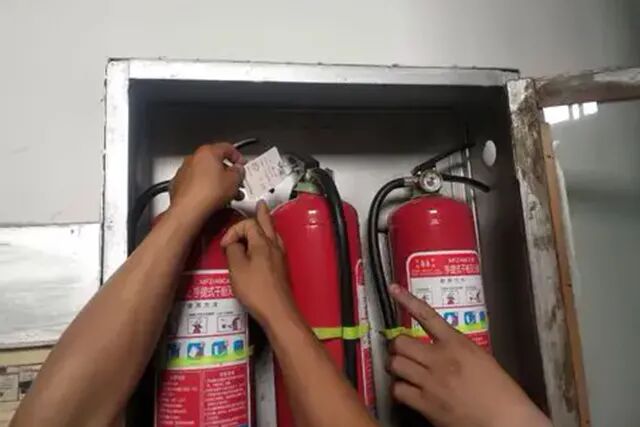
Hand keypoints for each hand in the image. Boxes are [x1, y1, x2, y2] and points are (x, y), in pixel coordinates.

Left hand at [170, 143, 244, 219]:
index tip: (242, 165)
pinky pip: (195, 184)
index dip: (238, 156)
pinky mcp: (178, 185)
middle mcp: (193, 159)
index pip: (227, 148)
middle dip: (227, 173)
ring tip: (226, 195)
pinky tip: (211, 199)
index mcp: (207, 152)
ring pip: (205, 174)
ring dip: (216, 182)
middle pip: (214, 162)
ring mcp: (184, 171)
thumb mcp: (234, 181)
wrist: (189, 209)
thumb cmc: (208, 193)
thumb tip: (238, 170)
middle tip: (236, 183)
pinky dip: (203, 189)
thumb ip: (239, 172)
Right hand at [221, 201, 296, 325]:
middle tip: (260, 205)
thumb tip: (232, 243)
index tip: (225, 244)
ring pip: (273, 234)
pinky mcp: (281, 268)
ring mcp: (280, 257)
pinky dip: (269, 239)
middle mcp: (274, 246)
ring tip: (264, 219)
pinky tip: (267, 244)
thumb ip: (233, 251)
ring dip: (267, 225)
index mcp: (263, 243)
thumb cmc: (256, 290)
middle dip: (262, 214)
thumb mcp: (236, 269)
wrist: (278, 311)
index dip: (234, 230)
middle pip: (268, 224)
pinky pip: (275, 246)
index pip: (248, 224)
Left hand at [387, 284, 549, 426]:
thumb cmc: (499, 391)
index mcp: (457, 344)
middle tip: (402, 351)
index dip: (407, 300)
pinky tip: (407, 390)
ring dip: (396, 366)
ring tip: (404, 370)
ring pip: (395, 365)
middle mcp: (440, 360)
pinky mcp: (426, 404)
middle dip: (397, 346)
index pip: (426, 315)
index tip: (393, 290)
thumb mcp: (480, 357)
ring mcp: (431, 382)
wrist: (504, 420)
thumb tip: (438, 343)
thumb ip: (456, 346)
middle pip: (400, 343)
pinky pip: (398, 390)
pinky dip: (399, 389)